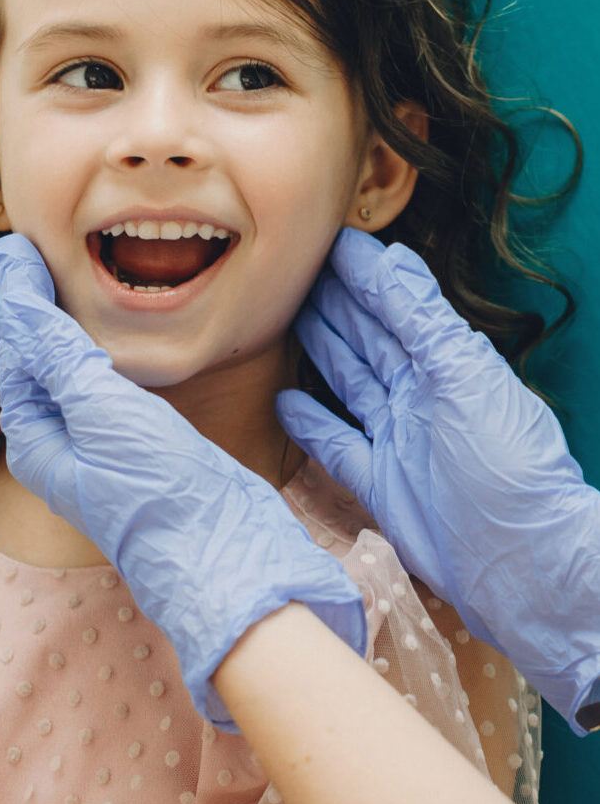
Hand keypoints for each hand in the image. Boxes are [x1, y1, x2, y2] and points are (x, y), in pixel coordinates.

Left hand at [0, 232, 366, 727]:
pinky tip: (110, 333)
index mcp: (38, 440)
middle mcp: (61, 444)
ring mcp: (100, 446)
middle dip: (31, 308)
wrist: (225, 552)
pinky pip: (103, 387)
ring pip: (69, 372)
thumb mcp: (102, 411)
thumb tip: (15, 295)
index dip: (15, 297)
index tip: (14, 246)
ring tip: (59, 277)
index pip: (16, 353)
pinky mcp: (138, 446)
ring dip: (62, 324)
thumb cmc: (158, 488)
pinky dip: (98, 349)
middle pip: (36, 362)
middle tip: (29, 250)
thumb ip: (58, 352)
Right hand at [276, 227, 599, 731]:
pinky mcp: (377, 481)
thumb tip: (390, 256)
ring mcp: (395, 437)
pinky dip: (310, 422)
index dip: (361, 274)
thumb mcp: (464, 375)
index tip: (326, 242)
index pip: (394, 306)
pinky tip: (284, 401)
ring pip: (349, 382)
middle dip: (335, 303)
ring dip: (321, 350)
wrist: (519, 561)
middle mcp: (417, 394)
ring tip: (287, 320)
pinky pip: (335, 443)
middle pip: (366, 338)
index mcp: (444, 362)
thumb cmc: (504, 461)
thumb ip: (422, 318)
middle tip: (294, 272)